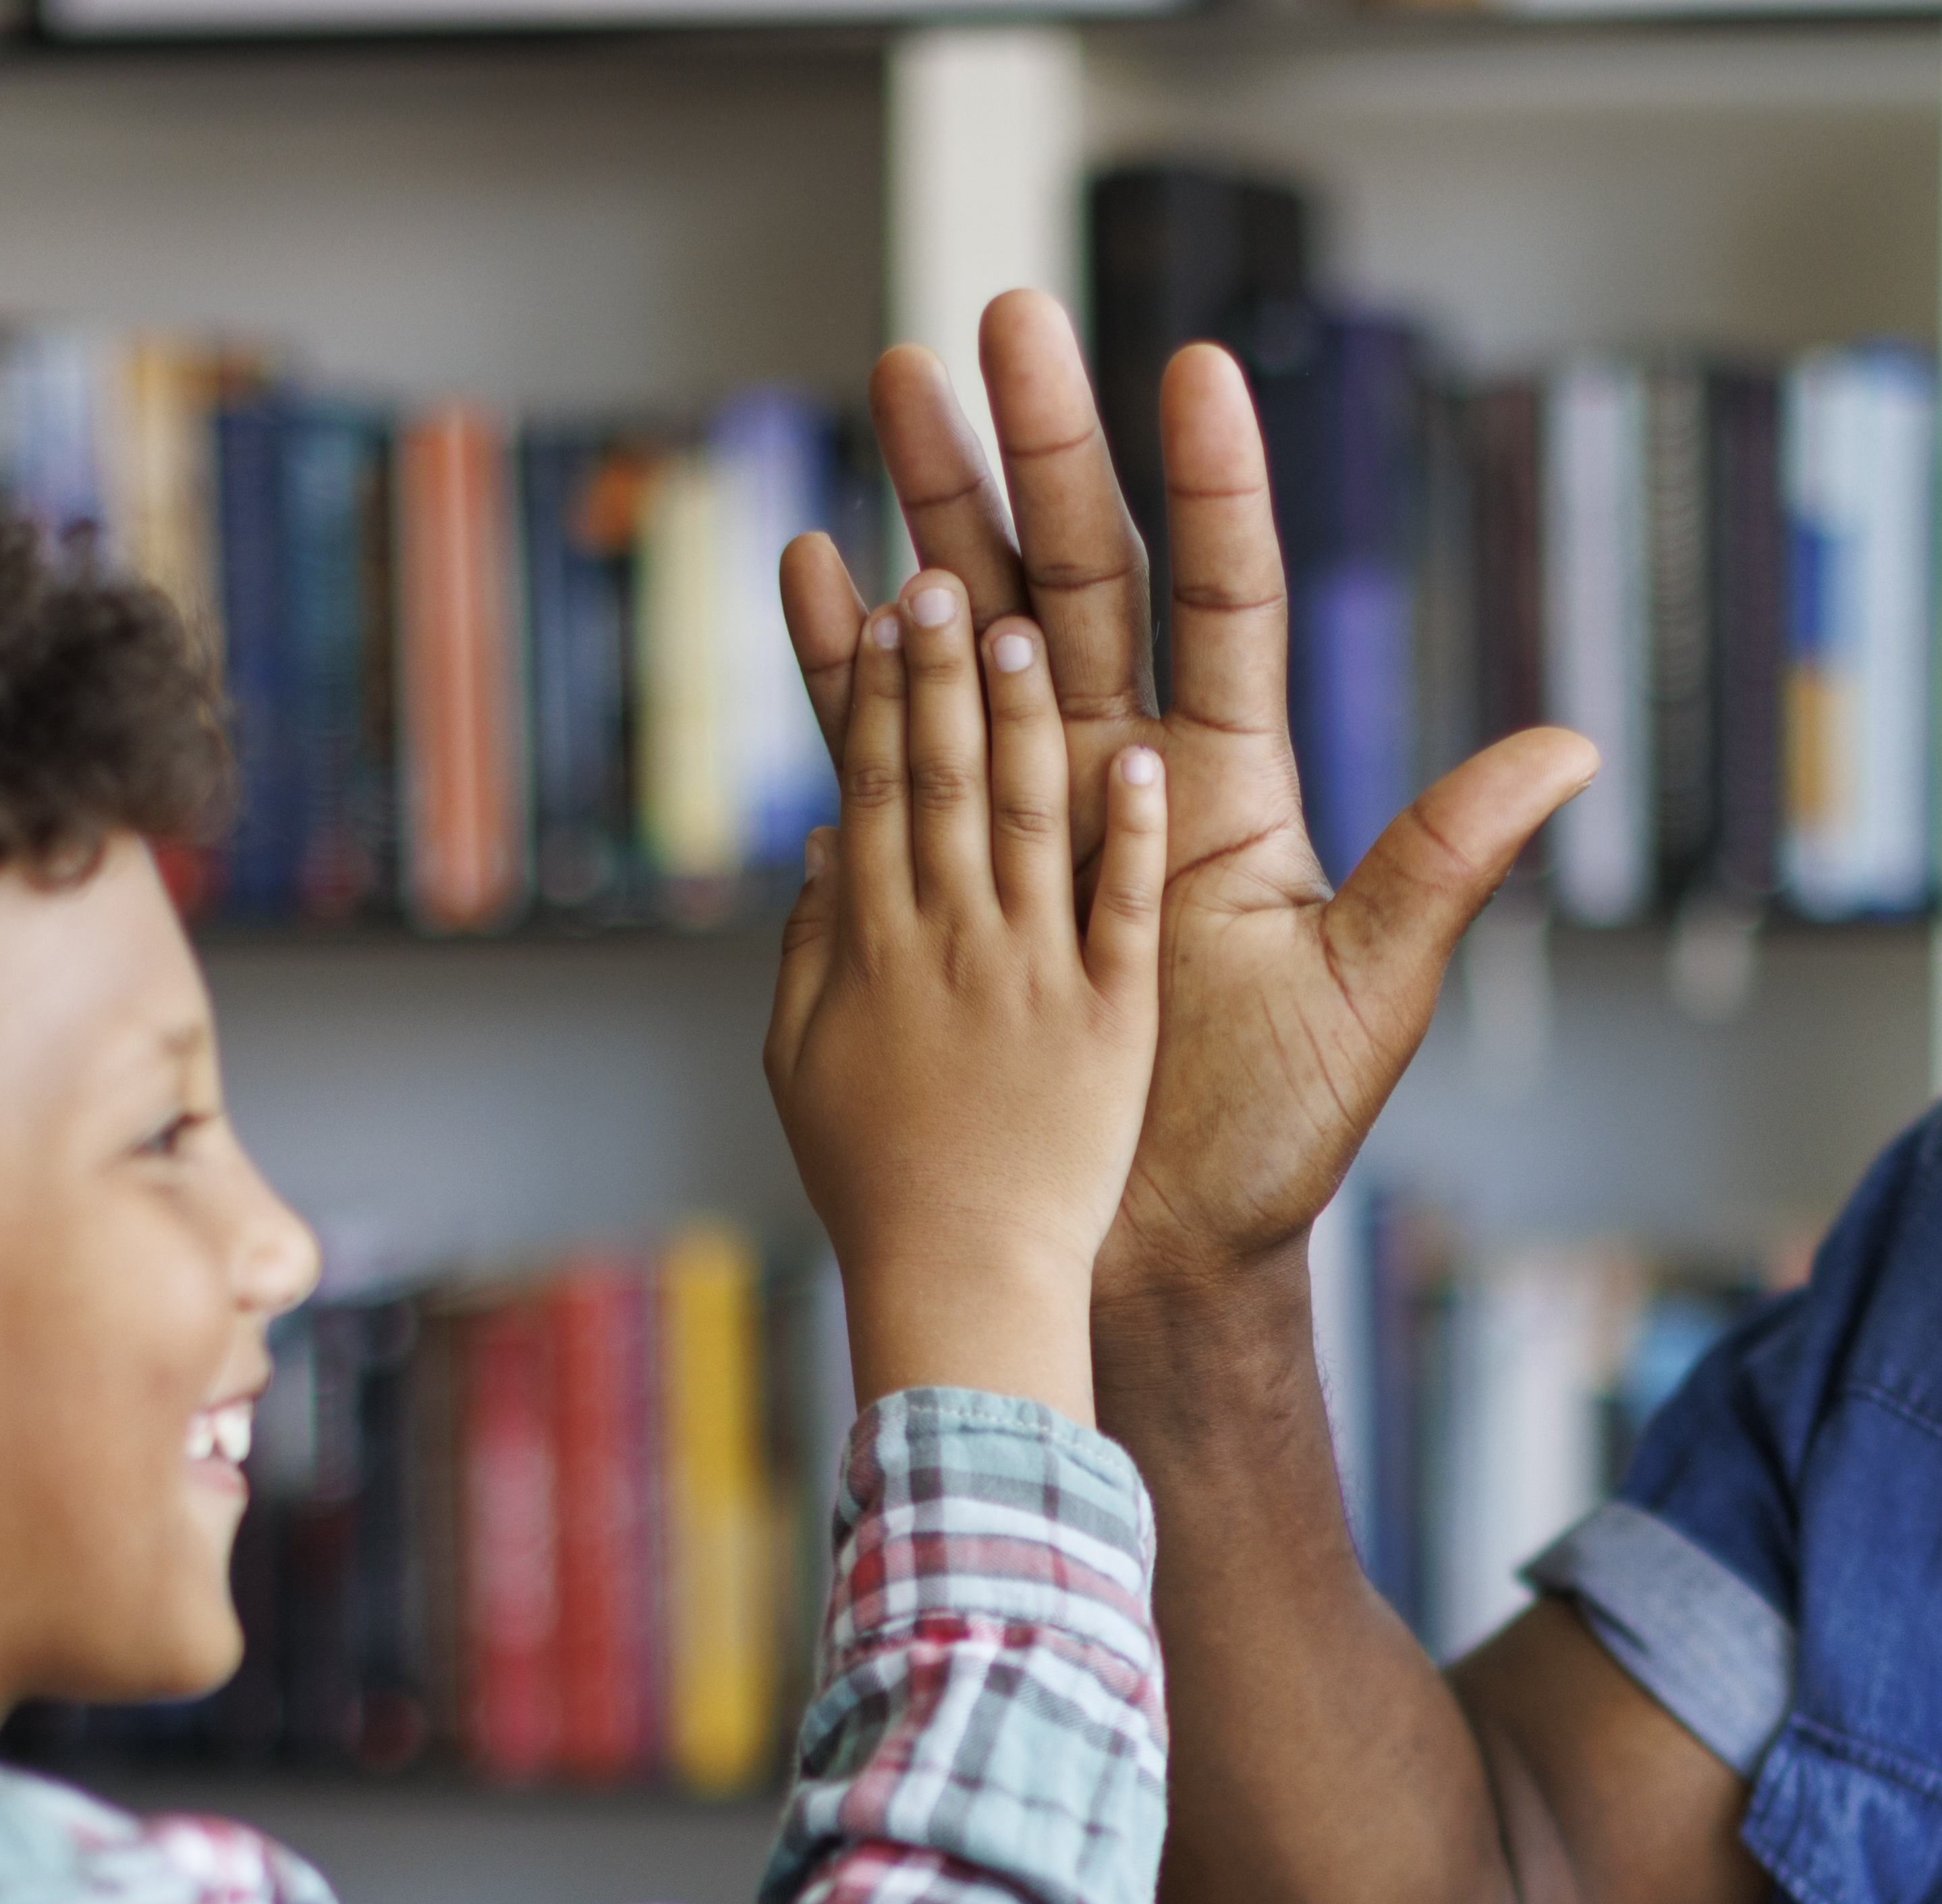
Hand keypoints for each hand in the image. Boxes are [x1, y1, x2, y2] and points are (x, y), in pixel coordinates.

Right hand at [761, 573, 1167, 1422]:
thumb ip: (811, 951)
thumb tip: (822, 844)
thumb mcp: (801, 1068)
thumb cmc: (881, 1191)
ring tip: (1026, 623)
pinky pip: (1121, 916)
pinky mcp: (1110, 1027)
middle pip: (945, 774)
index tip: (883, 601)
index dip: (880, 689)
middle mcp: (957, 943)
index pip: (881, 783)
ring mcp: (1037, 978)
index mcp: (879, 945)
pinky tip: (1140, 767)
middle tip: (941, 568)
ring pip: (1027, 819)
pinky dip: (1130, 843)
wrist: (969, 1296)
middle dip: (942, 669)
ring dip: (1025, 719)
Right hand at [777, 292, 1597, 1309]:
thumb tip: (1570, 750)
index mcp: (1225, 779)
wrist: (1159, 1248)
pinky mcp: (955, 865)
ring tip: (895, 384)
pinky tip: (820, 563)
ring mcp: (1031, 806)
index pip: (1222, 594)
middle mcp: (1126, 765)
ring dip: (933, 506)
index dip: (1214, 484)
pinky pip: (890, 741)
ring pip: (976, 623)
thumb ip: (1445, 862)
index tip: (1193, 367)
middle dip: (1038, 445)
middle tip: (1000, 318)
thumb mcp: (1370, 993)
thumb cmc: (1273, 1136)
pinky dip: (849, 658)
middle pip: (1079, 572)